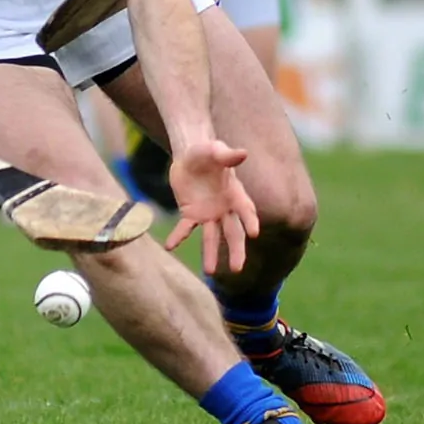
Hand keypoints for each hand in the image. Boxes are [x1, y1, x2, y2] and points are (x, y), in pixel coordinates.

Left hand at [162, 139, 257, 272]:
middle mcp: (225, 208)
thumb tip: (243, 153)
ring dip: (210, 254)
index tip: (254, 233)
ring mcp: (208, 214)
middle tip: (237, 269)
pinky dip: (178, 237)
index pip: (246, 210)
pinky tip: (169, 246)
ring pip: (211, 237)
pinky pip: (185, 228)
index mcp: (236, 194)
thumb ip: (226, 155)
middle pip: (233, 233)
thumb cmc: (207, 152)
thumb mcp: (215, 151)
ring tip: (210, 272)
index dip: (250, 220)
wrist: (189, 156)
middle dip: (236, 250)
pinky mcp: (191, 214)